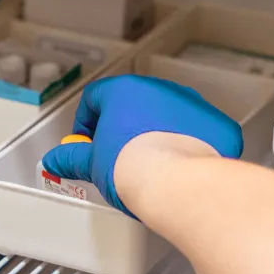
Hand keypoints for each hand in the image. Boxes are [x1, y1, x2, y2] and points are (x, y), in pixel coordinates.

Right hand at [42, 75, 242, 216]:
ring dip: (158, 135)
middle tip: (118, 159)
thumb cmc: (133, 168)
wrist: (177, 184)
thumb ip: (71, 158)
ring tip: (152, 167)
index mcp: (124, 90)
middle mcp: (160, 89)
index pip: (95, 99)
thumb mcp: (92, 164)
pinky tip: (180, 170)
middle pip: (134, 106)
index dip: (86, 123)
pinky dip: (189, 146)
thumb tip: (55, 160)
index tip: (87, 145)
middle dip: (124, 130)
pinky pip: (199, 132)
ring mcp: (193, 105)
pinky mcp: (218, 124)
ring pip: (169, 117)